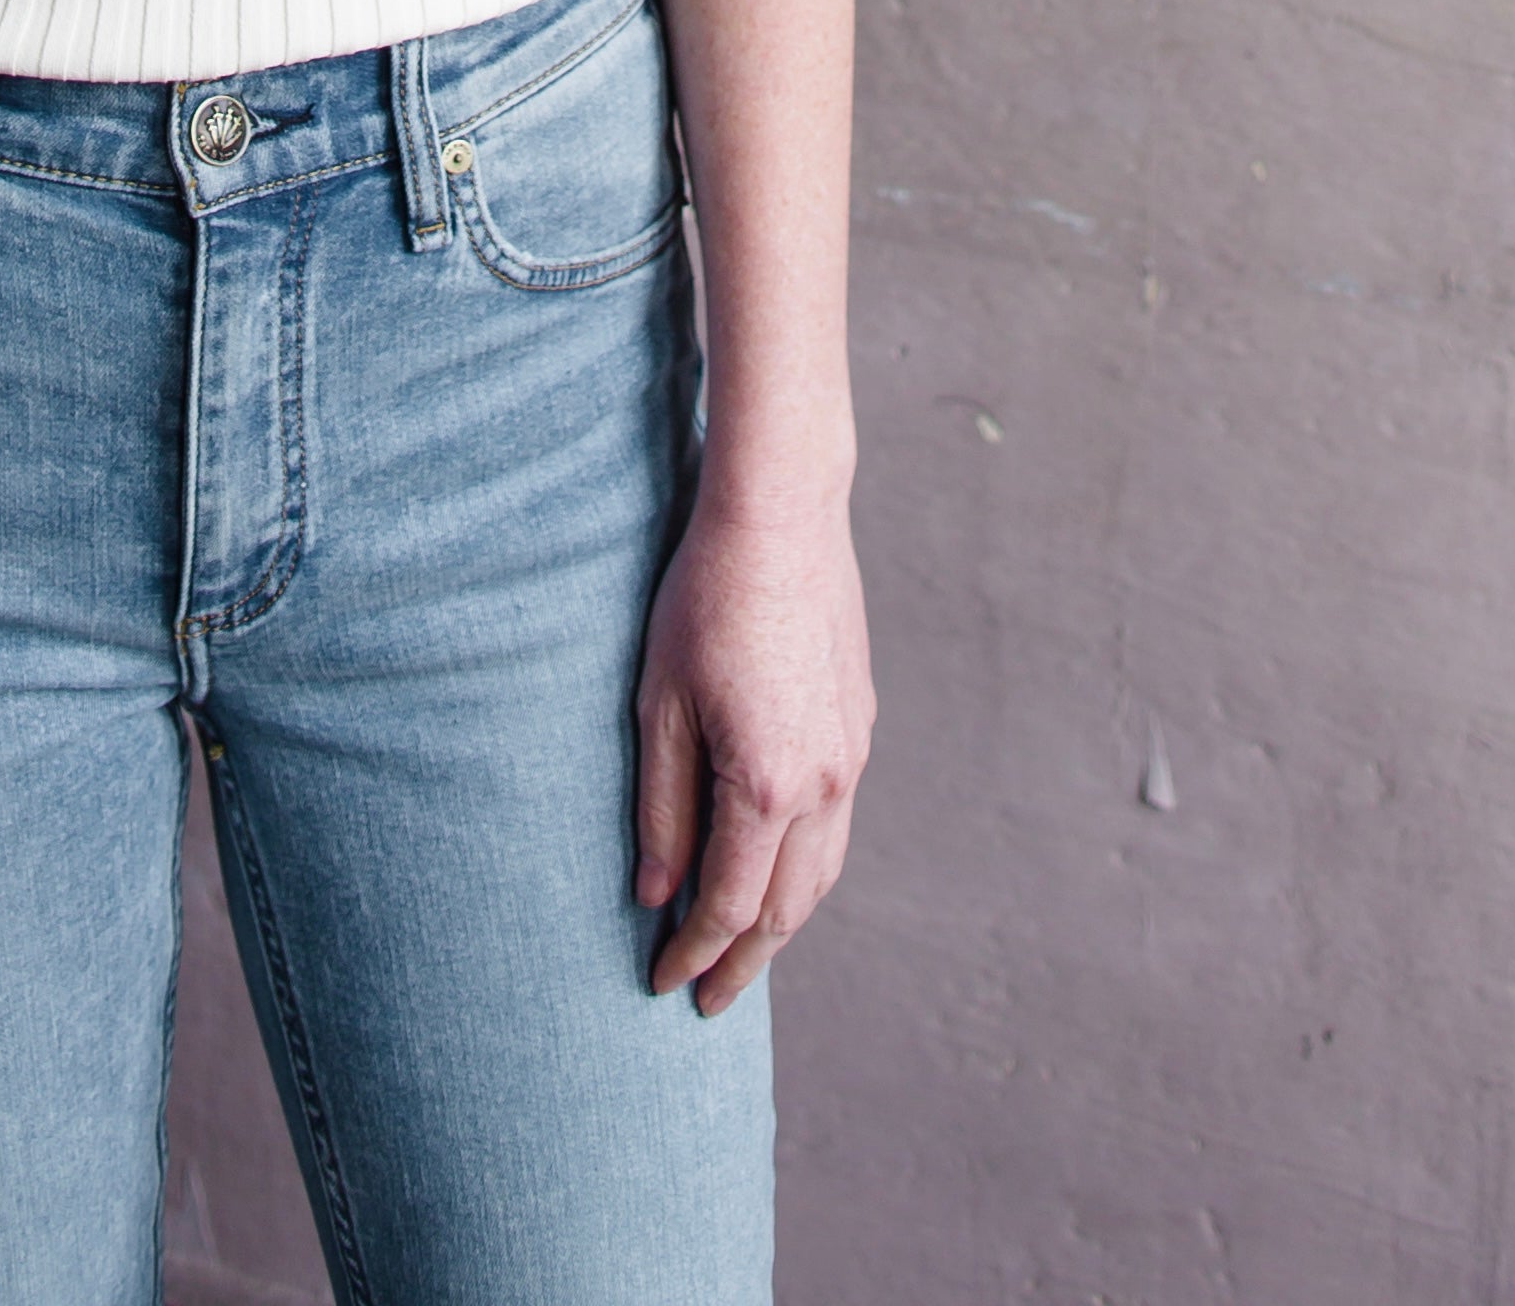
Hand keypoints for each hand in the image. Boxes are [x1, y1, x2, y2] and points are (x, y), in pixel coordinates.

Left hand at [633, 493, 874, 1015]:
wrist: (783, 515)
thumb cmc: (704, 600)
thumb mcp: (658, 705)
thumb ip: (660, 809)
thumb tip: (655, 895)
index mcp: (767, 784)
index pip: (730, 906)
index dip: (694, 954)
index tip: (662, 985)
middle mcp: (824, 783)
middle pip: (787, 909)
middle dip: (743, 962)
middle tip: (706, 1000)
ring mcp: (851, 755)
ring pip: (821, 874)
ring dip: (781, 923)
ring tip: (740, 952)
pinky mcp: (858, 726)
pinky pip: (836, 826)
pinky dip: (804, 869)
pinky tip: (775, 868)